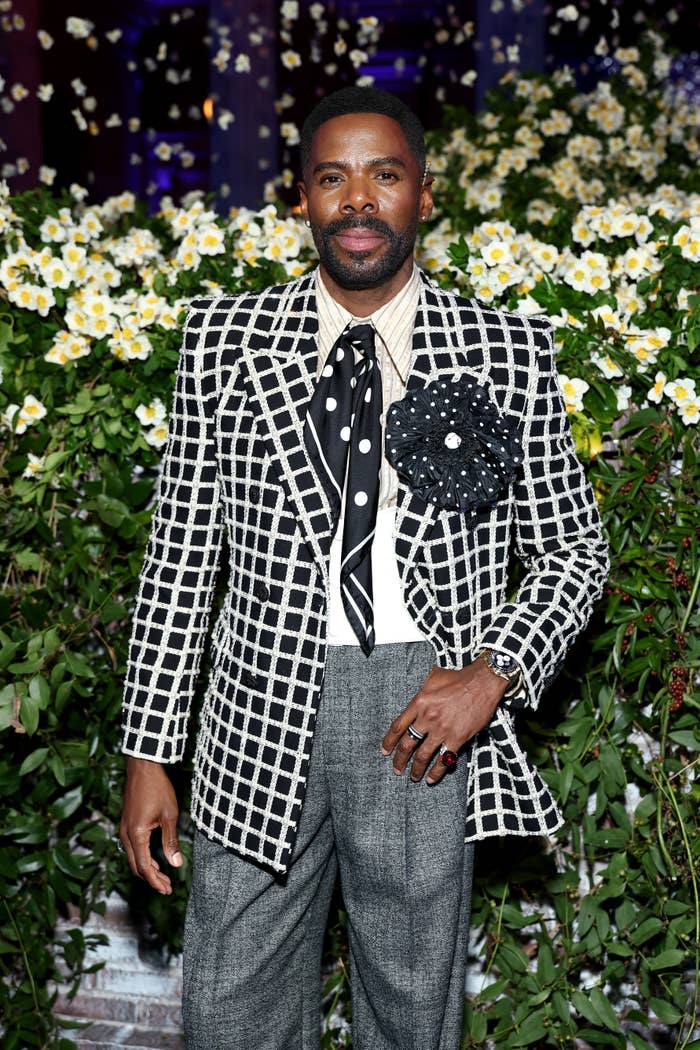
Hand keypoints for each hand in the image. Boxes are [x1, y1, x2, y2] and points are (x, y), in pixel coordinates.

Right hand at [120, 756, 181, 894]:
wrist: (142, 767)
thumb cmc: (157, 788)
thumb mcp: (169, 815)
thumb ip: (171, 841)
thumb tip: (176, 863)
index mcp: (136, 835)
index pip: (144, 867)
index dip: (156, 881)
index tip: (167, 890)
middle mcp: (126, 835)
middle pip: (136, 867)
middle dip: (152, 879)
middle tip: (167, 887)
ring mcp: (124, 829)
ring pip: (133, 858)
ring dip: (148, 869)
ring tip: (164, 877)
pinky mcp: (126, 824)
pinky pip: (133, 848)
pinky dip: (143, 858)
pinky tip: (155, 859)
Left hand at [380, 659, 507, 785]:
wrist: (482, 682)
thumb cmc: (459, 678)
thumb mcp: (433, 679)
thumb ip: (422, 693)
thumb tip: (416, 703)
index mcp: (419, 703)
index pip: (398, 727)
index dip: (389, 742)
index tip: (385, 751)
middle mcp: (427, 718)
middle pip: (407, 744)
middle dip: (399, 760)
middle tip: (396, 769)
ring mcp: (442, 729)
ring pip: (422, 755)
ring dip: (416, 769)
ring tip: (413, 776)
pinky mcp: (457, 738)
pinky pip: (443, 760)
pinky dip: (436, 772)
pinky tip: (431, 778)